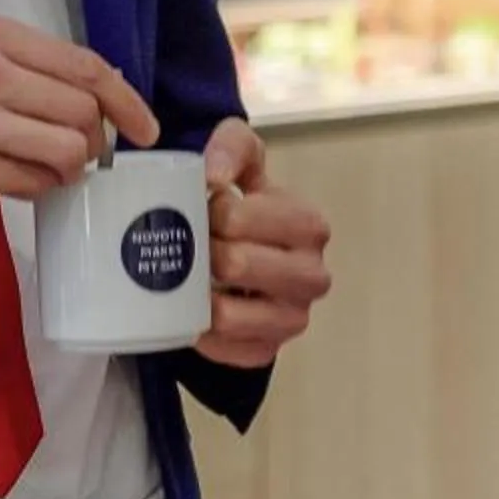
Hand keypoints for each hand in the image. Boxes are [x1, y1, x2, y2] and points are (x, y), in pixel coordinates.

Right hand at [0, 14, 158, 221]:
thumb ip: (28, 66)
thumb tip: (106, 91)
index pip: (84, 64)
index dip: (126, 100)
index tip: (145, 128)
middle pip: (83, 110)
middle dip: (92, 141)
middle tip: (78, 155)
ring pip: (66, 150)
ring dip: (68, 169)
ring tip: (46, 170)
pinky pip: (33, 184)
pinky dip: (37, 189)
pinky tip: (14, 182)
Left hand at [192, 118, 330, 369]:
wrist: (248, 250)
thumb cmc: (246, 205)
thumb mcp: (244, 160)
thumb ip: (232, 147)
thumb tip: (213, 175)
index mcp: (309, 225)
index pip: (242, 218)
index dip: (210, 212)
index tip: (202, 208)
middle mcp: (312, 275)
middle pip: (236, 266)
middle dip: (201, 253)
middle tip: (189, 245)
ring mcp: (293, 318)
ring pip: (230, 316)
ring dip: (198, 297)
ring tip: (186, 278)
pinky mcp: (269, 350)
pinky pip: (227, 351)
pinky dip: (202, 334)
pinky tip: (192, 313)